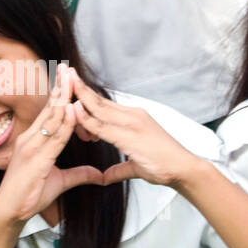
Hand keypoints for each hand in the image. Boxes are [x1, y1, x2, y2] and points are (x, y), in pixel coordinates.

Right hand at [0, 64, 103, 225]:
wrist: (9, 211)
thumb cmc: (28, 196)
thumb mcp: (61, 182)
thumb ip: (79, 175)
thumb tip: (98, 174)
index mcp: (34, 140)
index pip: (50, 113)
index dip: (60, 95)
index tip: (69, 79)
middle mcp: (31, 139)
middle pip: (50, 109)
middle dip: (60, 87)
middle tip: (68, 68)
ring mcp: (31, 146)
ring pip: (52, 118)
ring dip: (63, 97)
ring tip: (72, 79)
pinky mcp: (35, 158)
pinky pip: (54, 137)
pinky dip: (65, 122)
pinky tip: (73, 109)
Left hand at [65, 68, 202, 187]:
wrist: (184, 170)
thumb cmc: (164, 166)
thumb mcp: (135, 165)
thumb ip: (118, 169)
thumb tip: (105, 177)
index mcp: (133, 118)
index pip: (104, 104)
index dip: (86, 95)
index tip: (71, 84)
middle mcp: (132, 116)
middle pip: (99, 100)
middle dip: (80, 86)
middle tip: (63, 70)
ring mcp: (132, 123)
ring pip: (99, 108)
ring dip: (80, 95)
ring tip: (63, 81)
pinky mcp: (131, 136)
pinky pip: (103, 126)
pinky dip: (87, 118)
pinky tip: (73, 109)